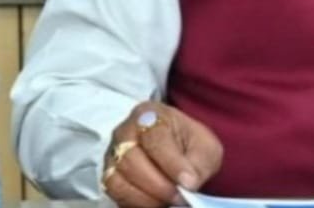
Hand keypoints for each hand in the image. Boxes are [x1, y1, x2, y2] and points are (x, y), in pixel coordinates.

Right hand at [102, 101, 223, 207]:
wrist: (178, 148)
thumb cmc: (190, 143)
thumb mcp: (205, 147)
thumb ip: (199, 163)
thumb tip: (188, 183)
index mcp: (150, 114)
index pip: (155, 138)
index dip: (172, 164)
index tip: (189, 183)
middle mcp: (125, 132)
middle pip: (131, 160)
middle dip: (159, 185)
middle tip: (180, 197)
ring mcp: (113, 154)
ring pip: (118, 179)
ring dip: (146, 197)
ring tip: (169, 201)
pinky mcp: (109, 175)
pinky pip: (115, 193)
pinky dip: (135, 202)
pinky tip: (155, 203)